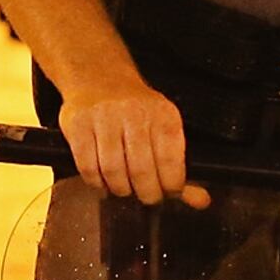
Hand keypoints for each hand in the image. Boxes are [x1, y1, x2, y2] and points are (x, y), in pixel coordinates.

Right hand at [61, 76, 202, 208]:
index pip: (170, 163)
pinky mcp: (78, 125)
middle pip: (141, 171)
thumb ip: (180, 169)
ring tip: (125, 189)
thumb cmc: (136, 111)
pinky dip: (96, 184)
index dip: (171, 187)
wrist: (100, 78)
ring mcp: (104, 118)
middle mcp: (135, 113)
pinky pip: (88, 167)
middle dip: (146, 193)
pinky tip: (103, 183)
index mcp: (163, 115)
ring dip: (120, 190)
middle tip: (147, 196)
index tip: (168, 192)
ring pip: (113, 172)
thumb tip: (201, 201)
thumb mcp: (164, 130)